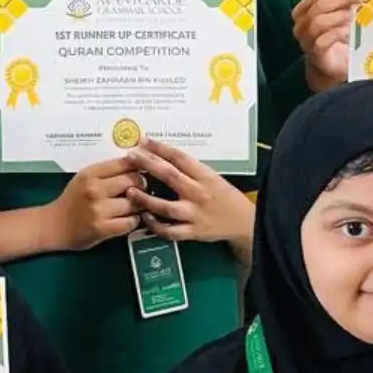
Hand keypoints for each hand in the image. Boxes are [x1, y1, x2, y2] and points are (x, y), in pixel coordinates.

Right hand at [48, 158, 139, 250]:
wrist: (53, 225)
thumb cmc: (72, 200)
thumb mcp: (85, 178)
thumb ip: (108, 171)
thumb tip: (139, 164)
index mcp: (91, 173)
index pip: (125, 163)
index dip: (139, 166)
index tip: (144, 170)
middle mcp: (94, 189)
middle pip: (133, 181)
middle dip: (142, 185)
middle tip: (141, 189)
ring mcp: (99, 210)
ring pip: (134, 202)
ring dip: (139, 204)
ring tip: (135, 205)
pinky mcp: (102, 229)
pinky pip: (130, 222)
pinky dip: (134, 220)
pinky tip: (128, 218)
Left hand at [125, 140, 255, 256]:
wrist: (242, 222)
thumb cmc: (224, 196)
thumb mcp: (212, 177)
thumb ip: (190, 170)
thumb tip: (161, 156)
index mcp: (205, 176)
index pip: (180, 158)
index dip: (160, 148)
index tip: (143, 140)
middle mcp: (199, 193)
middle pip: (170, 176)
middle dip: (148, 164)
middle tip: (130, 156)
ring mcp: (194, 214)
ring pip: (165, 206)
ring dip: (145, 199)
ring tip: (129, 191)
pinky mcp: (192, 232)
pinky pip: (170, 231)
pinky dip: (156, 225)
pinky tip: (144, 217)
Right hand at [291, 0, 367, 90]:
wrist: (335, 66)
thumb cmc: (339, 36)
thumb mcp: (341, 14)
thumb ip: (346, 1)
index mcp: (304, 10)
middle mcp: (301, 24)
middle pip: (318, 5)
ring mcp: (306, 40)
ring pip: (317, 22)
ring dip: (340, 15)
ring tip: (356, 15)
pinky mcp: (316, 55)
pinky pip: (323, 42)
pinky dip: (338, 33)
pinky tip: (350, 32)